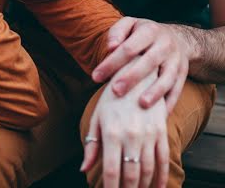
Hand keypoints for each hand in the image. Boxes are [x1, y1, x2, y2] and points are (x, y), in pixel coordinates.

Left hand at [81, 67, 168, 187]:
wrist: (136, 71)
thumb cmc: (112, 95)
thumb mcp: (97, 115)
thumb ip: (92, 144)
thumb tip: (84, 168)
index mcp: (112, 132)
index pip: (111, 172)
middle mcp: (131, 135)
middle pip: (131, 176)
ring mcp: (149, 133)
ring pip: (147, 170)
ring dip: (142, 186)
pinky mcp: (162, 130)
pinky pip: (163, 159)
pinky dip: (162, 177)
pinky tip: (158, 187)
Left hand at [92, 17, 189, 111]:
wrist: (178, 38)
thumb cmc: (144, 33)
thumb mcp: (131, 24)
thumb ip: (117, 32)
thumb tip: (110, 47)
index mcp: (149, 31)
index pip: (128, 48)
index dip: (112, 62)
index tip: (96, 77)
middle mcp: (165, 44)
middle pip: (148, 62)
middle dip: (132, 77)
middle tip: (115, 91)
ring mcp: (176, 60)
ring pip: (167, 77)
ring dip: (155, 92)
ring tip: (141, 105)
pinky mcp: (183, 74)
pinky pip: (177, 90)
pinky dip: (169, 103)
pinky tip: (159, 116)